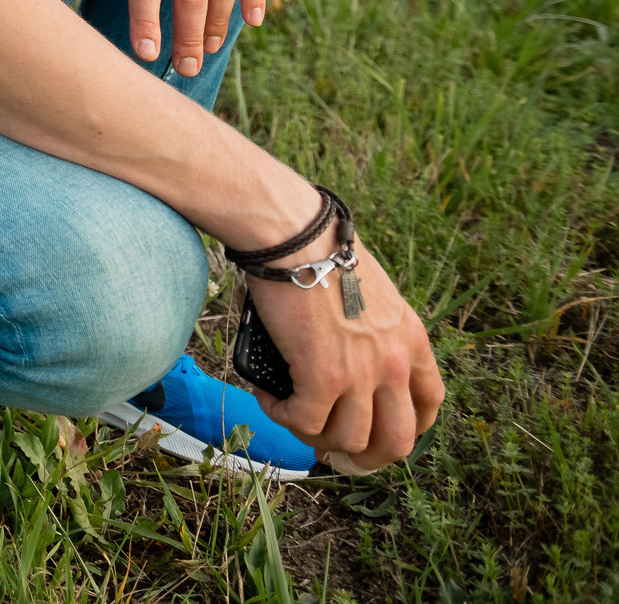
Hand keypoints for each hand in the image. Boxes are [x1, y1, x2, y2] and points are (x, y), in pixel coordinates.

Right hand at [247, 237, 443, 469]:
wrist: (297, 239)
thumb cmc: (322, 253)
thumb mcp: (371, 293)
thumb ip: (373, 329)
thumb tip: (347, 351)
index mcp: (413, 341)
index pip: (429, 404)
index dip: (408, 429)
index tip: (382, 433)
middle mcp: (395, 364)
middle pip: (397, 441)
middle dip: (367, 458)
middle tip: (337, 452)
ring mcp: (361, 374)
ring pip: (349, 440)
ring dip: (317, 435)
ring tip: (292, 413)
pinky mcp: (322, 376)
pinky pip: (305, 421)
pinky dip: (283, 416)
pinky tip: (268, 397)